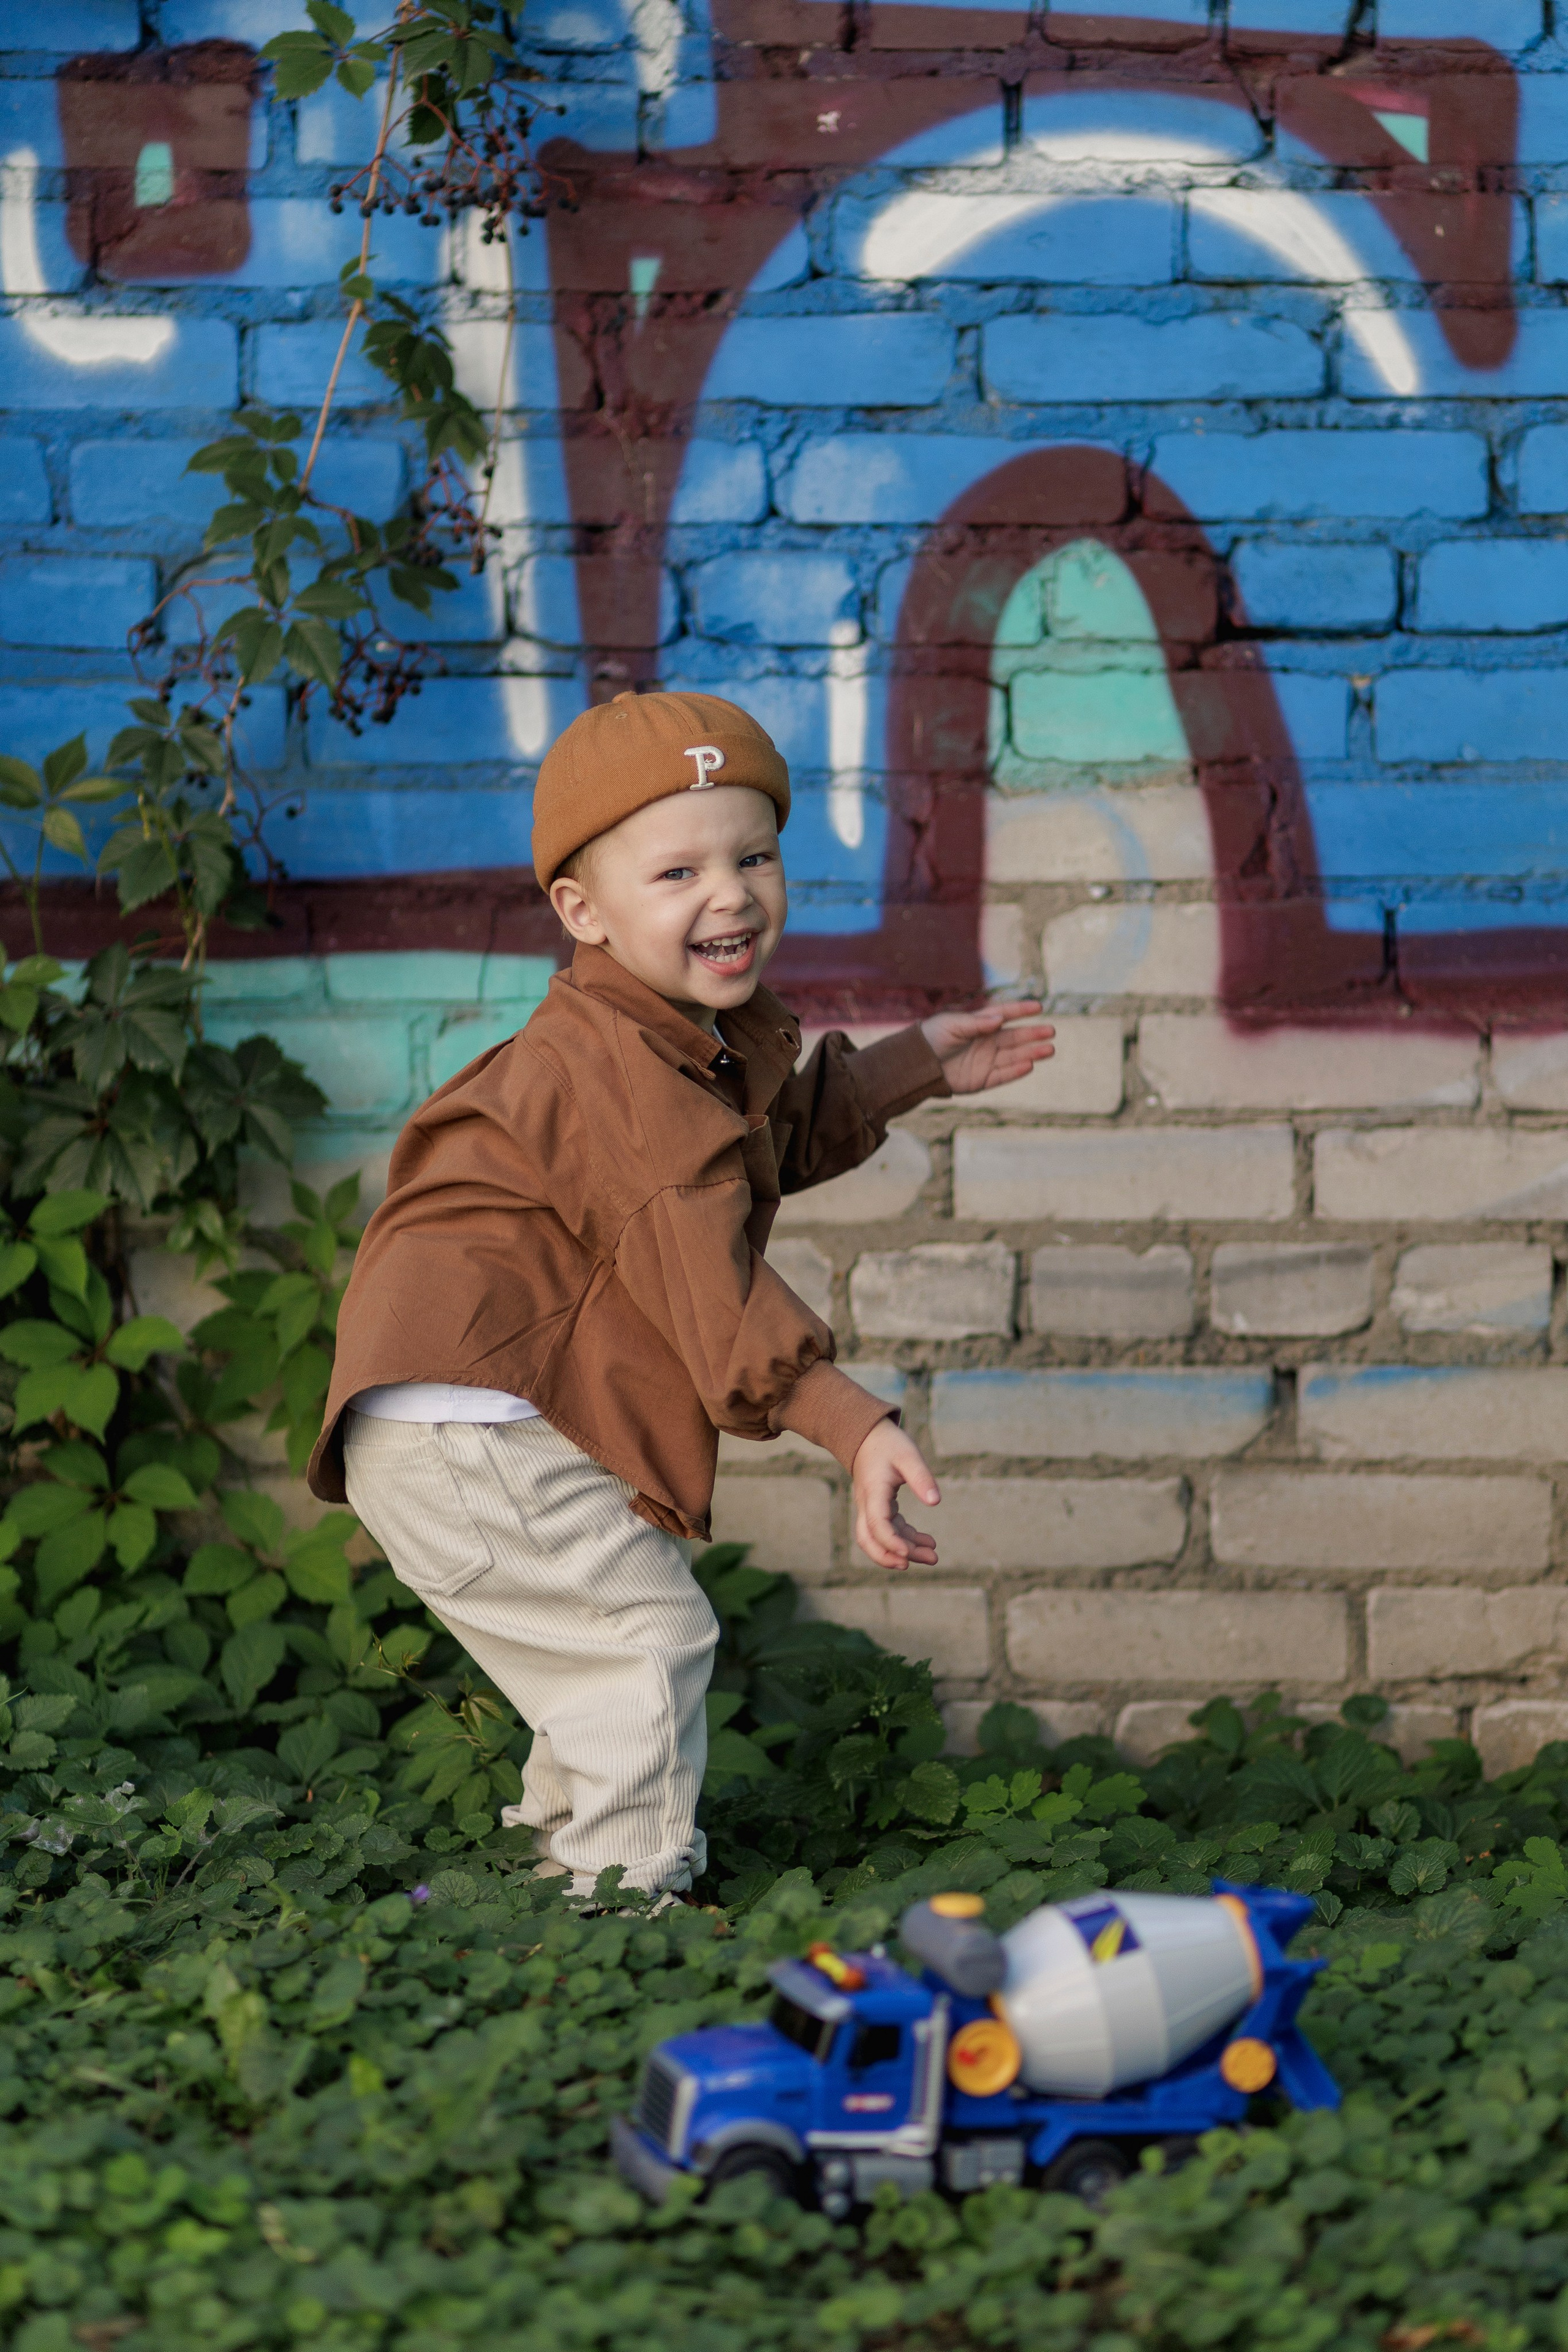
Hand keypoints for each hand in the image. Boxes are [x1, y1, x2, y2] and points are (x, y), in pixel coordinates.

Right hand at [852, 1418, 939, 1570]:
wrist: (869, 1437)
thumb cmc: (889, 1444)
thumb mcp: (909, 1455)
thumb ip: (921, 1478)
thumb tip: (935, 1502)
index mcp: (873, 1491)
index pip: (876, 1523)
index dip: (890, 1541)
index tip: (908, 1553)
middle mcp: (867, 1504)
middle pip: (868, 1539)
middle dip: (891, 1556)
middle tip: (921, 1561)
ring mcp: (870, 1508)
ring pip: (878, 1539)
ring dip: (903, 1551)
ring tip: (933, 1556)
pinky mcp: (878, 1509)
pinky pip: (889, 1531)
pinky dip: (906, 1540)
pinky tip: (927, 1543)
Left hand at [921, 999, 1054, 1095]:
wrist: (917, 1064)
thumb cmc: (932, 1037)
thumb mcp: (952, 1025)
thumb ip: (976, 1023)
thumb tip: (999, 1019)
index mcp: (979, 1024)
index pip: (1004, 1015)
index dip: (1021, 1011)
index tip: (1038, 1007)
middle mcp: (986, 1042)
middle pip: (1014, 1037)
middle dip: (1033, 1034)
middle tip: (1051, 1031)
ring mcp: (986, 1061)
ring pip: (1014, 1056)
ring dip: (1031, 1052)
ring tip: (1050, 1049)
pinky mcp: (982, 1079)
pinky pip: (1003, 1075)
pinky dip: (1016, 1071)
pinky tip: (1030, 1065)